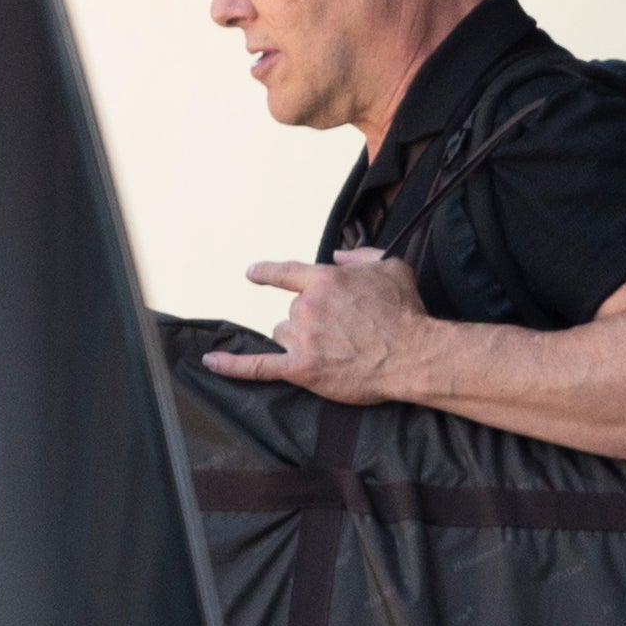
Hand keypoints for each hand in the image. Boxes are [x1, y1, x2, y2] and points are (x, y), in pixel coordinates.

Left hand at [219, 251, 433, 405]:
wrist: (413, 355)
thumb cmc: (406, 311)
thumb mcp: (392, 267)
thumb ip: (361, 256)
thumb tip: (338, 256)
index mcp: (324, 279)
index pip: (284, 272)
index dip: (266, 272)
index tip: (253, 273)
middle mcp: (307, 306)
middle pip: (291, 312)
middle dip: (312, 321)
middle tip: (345, 333)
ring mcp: (301, 339)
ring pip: (283, 336)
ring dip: (300, 342)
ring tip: (335, 351)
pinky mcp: (300, 369)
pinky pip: (257, 367)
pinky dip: (232, 365)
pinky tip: (211, 363)